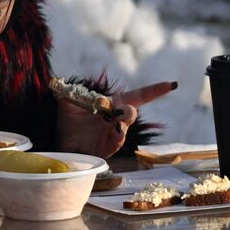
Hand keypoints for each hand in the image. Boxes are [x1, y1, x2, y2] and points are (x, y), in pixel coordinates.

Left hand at [56, 80, 175, 158]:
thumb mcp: (67, 101)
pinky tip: (115, 131)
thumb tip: (59, 81)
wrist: (60, 141)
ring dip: (123, 123)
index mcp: (112, 104)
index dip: (154, 91)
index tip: (170, 85)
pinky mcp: (108, 148)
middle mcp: (117, 119)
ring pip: (125, 127)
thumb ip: (68, 90)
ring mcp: (114, 134)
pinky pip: (117, 141)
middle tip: (127, 109)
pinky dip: (117, 136)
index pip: (138, 96)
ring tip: (117, 122)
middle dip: (131, 111)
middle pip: (132, 112)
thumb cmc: (68, 120)